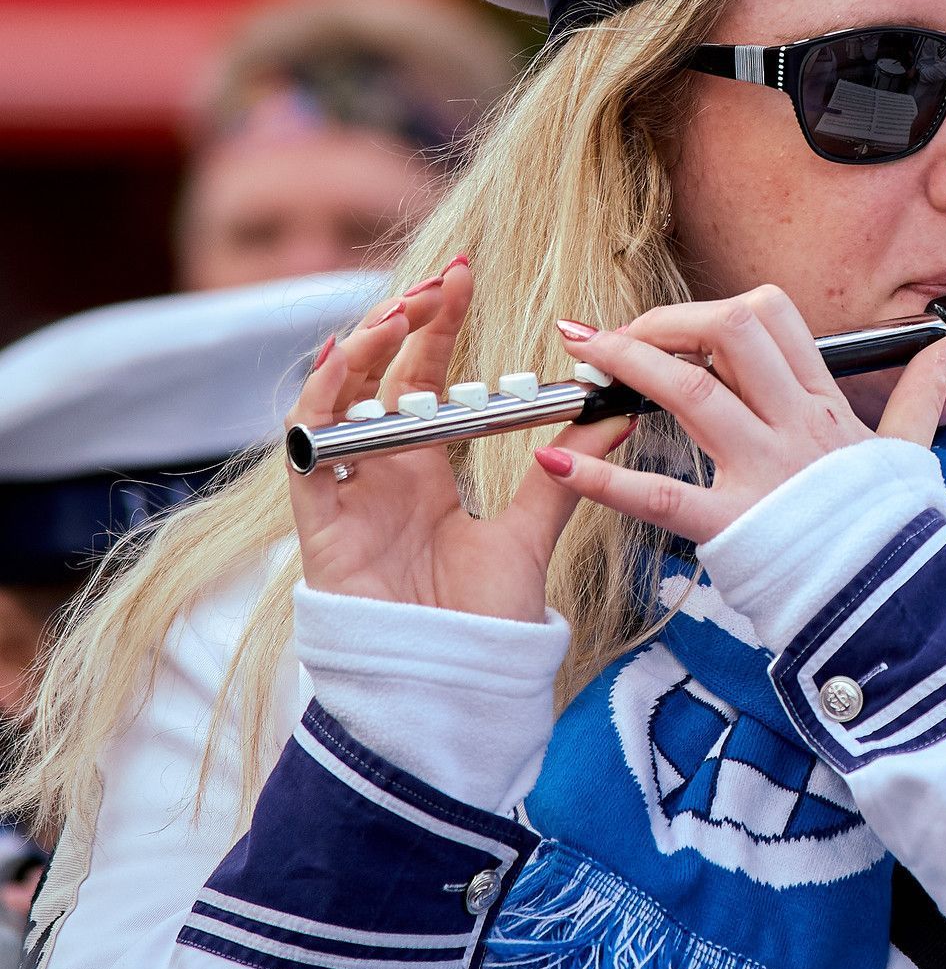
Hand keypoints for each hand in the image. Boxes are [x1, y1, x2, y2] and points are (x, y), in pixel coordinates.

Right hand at [287, 259, 632, 620]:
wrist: (454, 692)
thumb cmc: (484, 627)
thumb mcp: (531, 534)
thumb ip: (566, 473)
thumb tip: (617, 412)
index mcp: (427, 471)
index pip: (425, 379)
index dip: (437, 329)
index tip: (466, 277)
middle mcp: (381, 474)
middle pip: (379, 378)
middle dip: (404, 321)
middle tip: (444, 278)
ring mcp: (346, 495)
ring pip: (333, 401)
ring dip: (361, 350)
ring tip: (402, 312)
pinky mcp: (319, 524)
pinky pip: (305, 452)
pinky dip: (318, 406)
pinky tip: (339, 365)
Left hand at [532, 285, 945, 543]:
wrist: (899, 604)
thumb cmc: (894, 531)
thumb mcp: (912, 450)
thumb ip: (923, 391)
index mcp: (824, 407)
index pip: (772, 319)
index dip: (714, 309)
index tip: (675, 328)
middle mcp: (792, 427)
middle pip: (729, 333)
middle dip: (663, 322)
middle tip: (609, 335)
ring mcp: (764, 473)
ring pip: (691, 393)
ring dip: (626, 366)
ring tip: (578, 359)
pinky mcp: (735, 527)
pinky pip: (659, 493)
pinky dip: (600, 476)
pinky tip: (554, 463)